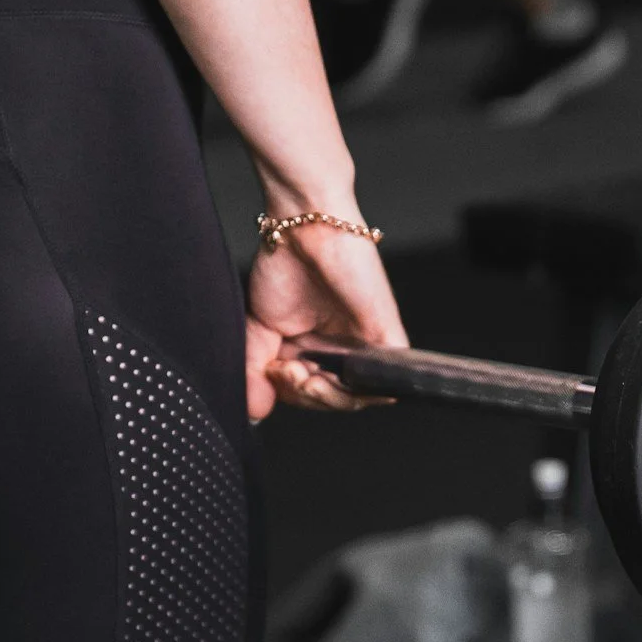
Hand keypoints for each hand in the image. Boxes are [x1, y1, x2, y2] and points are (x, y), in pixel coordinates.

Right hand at [244, 225, 407, 420]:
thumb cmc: (286, 265)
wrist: (304, 228)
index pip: (309, 394)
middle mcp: (343, 352)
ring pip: (352, 397)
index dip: (289, 395)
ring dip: (319, 394)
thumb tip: (255, 413)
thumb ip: (256, 372)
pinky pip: (381, 381)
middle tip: (282, 372)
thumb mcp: (260, 330)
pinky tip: (327, 382)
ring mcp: (366, 347)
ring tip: (294, 370)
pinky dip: (358, 392)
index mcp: (316, 352)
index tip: (271, 374)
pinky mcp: (386, 339)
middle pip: (330, 400)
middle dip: (302, 395)